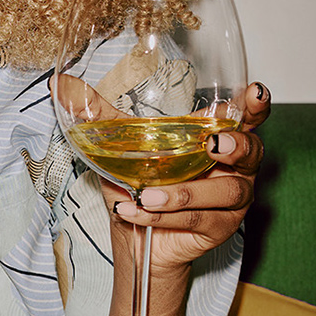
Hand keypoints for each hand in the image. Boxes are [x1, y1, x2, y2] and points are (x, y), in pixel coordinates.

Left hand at [106, 82, 270, 271]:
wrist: (134, 230)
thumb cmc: (137, 182)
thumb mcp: (118, 145)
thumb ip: (97, 115)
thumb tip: (59, 85)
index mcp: (215, 137)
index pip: (245, 116)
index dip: (256, 104)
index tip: (256, 92)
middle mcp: (232, 166)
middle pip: (251, 152)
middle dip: (235, 146)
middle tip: (212, 146)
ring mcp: (231, 199)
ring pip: (225, 192)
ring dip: (185, 193)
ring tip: (146, 195)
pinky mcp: (221, 227)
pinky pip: (200, 220)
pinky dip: (166, 216)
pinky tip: (137, 211)